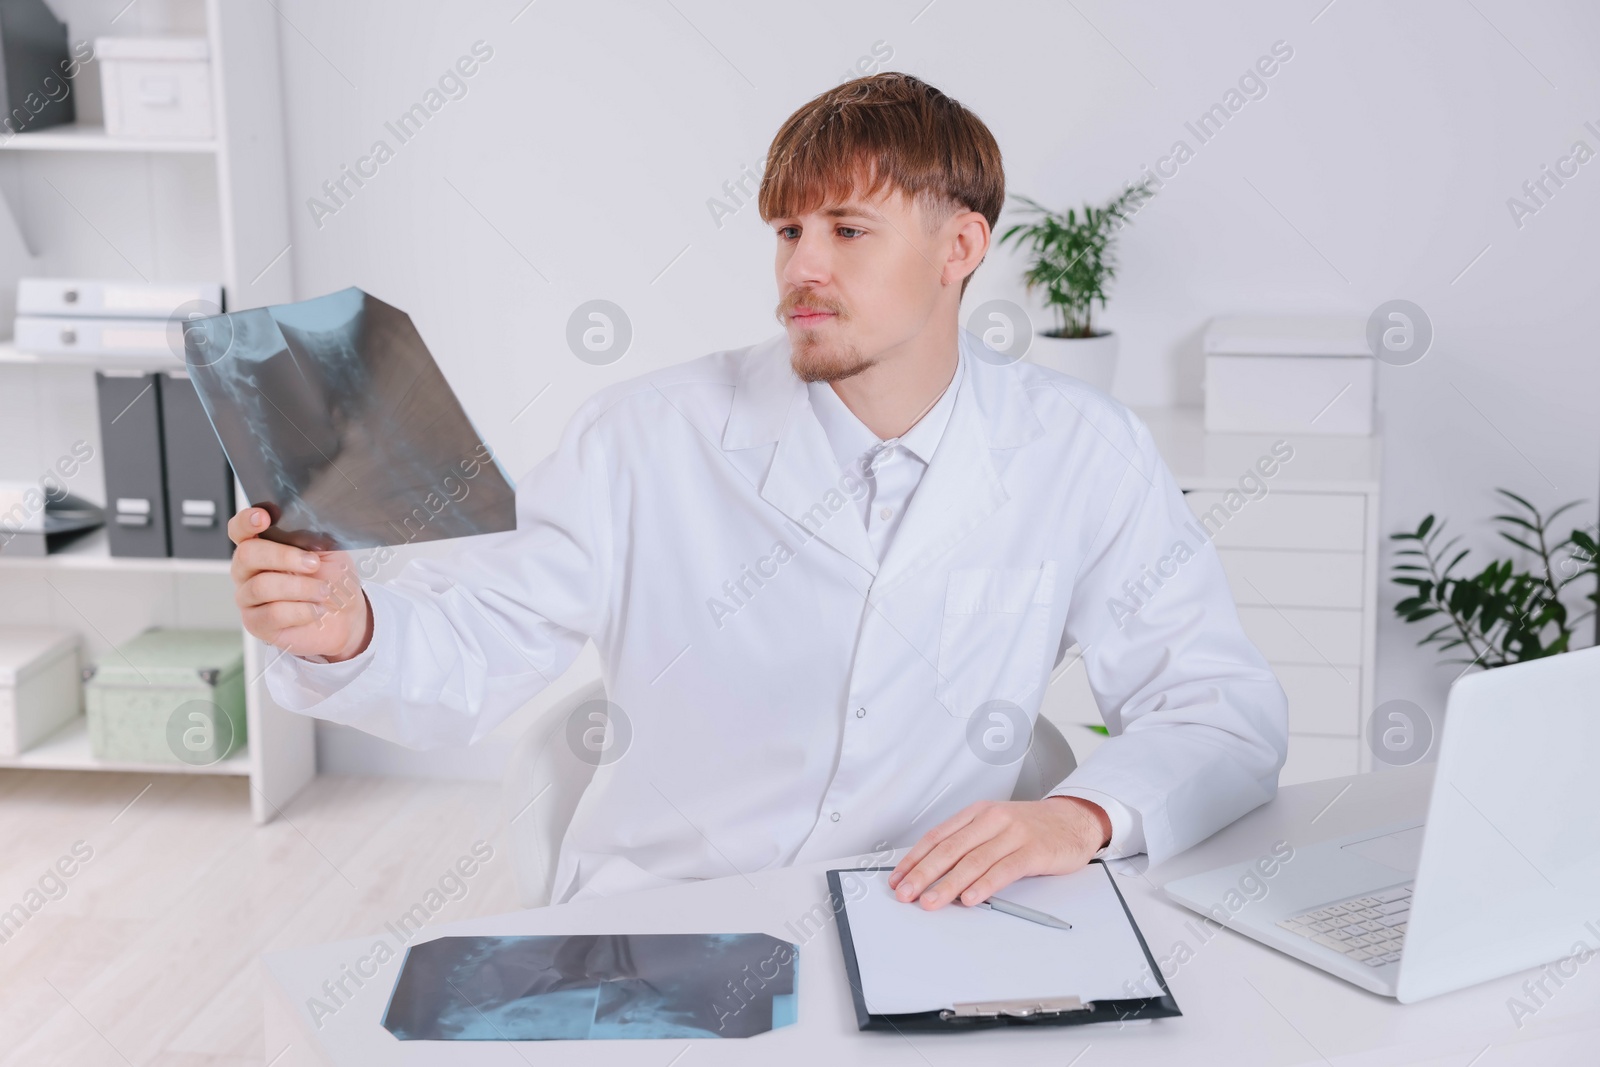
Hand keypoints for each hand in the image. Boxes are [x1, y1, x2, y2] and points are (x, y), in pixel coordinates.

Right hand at [227, 507, 371, 660]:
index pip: (240, 529)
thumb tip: (300, 526)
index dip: (246, 521)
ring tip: (323, 591)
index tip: (263, 518)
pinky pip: (272, 614)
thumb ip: (310, 537)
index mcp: (262, 545)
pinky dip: (301, 611)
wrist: (346, 615)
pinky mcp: (256, 623)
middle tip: (313, 564)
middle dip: (283, 556)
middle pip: (247, 554)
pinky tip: (317, 610)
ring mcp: (249, 597)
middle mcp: (248, 570)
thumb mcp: (329, 551)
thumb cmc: (332, 579)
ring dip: (300, 588)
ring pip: (262, 586)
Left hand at [887, 796, 1110, 909]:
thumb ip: (968, 844)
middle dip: (923, 874)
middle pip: (950, 849)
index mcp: (977, 813)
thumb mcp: (995, 826)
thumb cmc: (1031, 827)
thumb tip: (932, 872)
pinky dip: (984, 885)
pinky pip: (1003, 870)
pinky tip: (970, 898)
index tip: (897, 878)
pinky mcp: (1034, 851)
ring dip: (948, 884)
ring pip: (973, 861)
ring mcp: (1013, 834)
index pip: (937, 837)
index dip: (914, 859)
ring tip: (931, 901)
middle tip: (906, 893)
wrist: (1074, 819)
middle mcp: (992, 820)